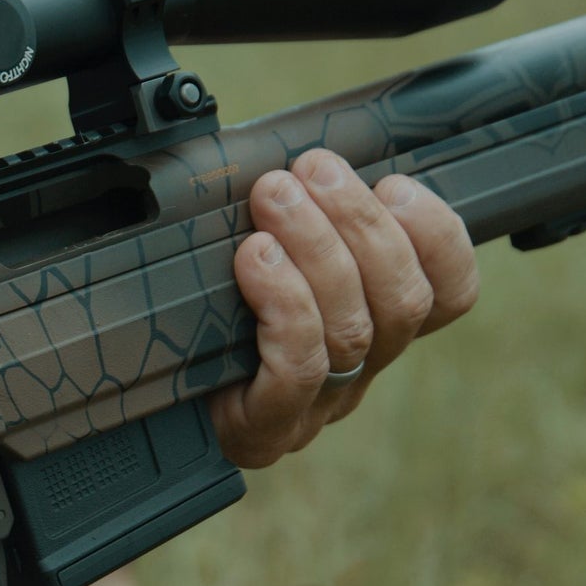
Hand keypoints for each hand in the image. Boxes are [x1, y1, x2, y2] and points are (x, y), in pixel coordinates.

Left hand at [210, 149, 478, 467]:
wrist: (136, 390)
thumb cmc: (205, 309)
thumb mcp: (265, 249)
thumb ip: (303, 212)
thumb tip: (312, 156)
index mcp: (376, 328)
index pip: (449, 295)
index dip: (438, 237)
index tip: (396, 184)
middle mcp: (358, 374)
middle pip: (401, 303)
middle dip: (360, 221)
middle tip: (310, 170)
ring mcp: (315, 408)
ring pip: (351, 330)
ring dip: (316, 247)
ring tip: (274, 196)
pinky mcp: (266, 428)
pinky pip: (298, 366)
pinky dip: (284, 301)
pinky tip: (254, 258)